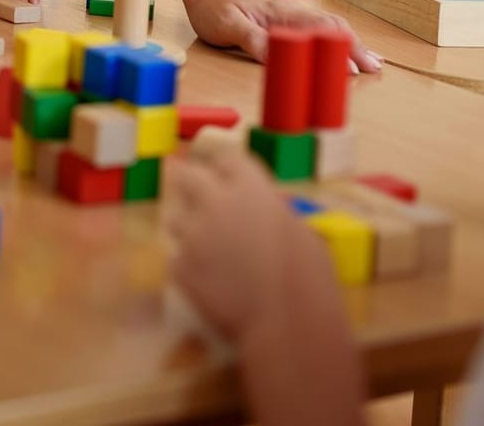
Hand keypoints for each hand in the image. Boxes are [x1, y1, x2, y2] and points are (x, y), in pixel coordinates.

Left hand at [168, 144, 330, 343]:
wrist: (286, 325)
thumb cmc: (308, 277)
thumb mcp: (303, 232)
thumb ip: (278, 212)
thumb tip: (272, 206)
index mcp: (250, 188)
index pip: (226, 158)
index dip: (226, 167)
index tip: (226, 174)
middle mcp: (214, 203)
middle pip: (186, 176)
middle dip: (188, 180)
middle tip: (194, 191)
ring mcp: (192, 236)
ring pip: (175, 219)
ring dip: (188, 228)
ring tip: (207, 248)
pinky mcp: (179, 268)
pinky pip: (178, 258)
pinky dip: (190, 266)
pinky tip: (209, 281)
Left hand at [181, 0, 382, 72]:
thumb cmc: (214, 9)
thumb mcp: (228, 27)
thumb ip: (253, 40)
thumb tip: (279, 57)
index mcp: (282, 13)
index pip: (319, 29)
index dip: (338, 49)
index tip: (352, 70)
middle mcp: (293, 13)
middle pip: (333, 28)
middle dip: (356, 47)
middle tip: (375, 69)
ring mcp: (292, 17)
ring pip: (330, 28)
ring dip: (352, 44)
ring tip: (373, 62)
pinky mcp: (289, 22)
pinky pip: (321, 30)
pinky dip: (339, 40)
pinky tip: (347, 50)